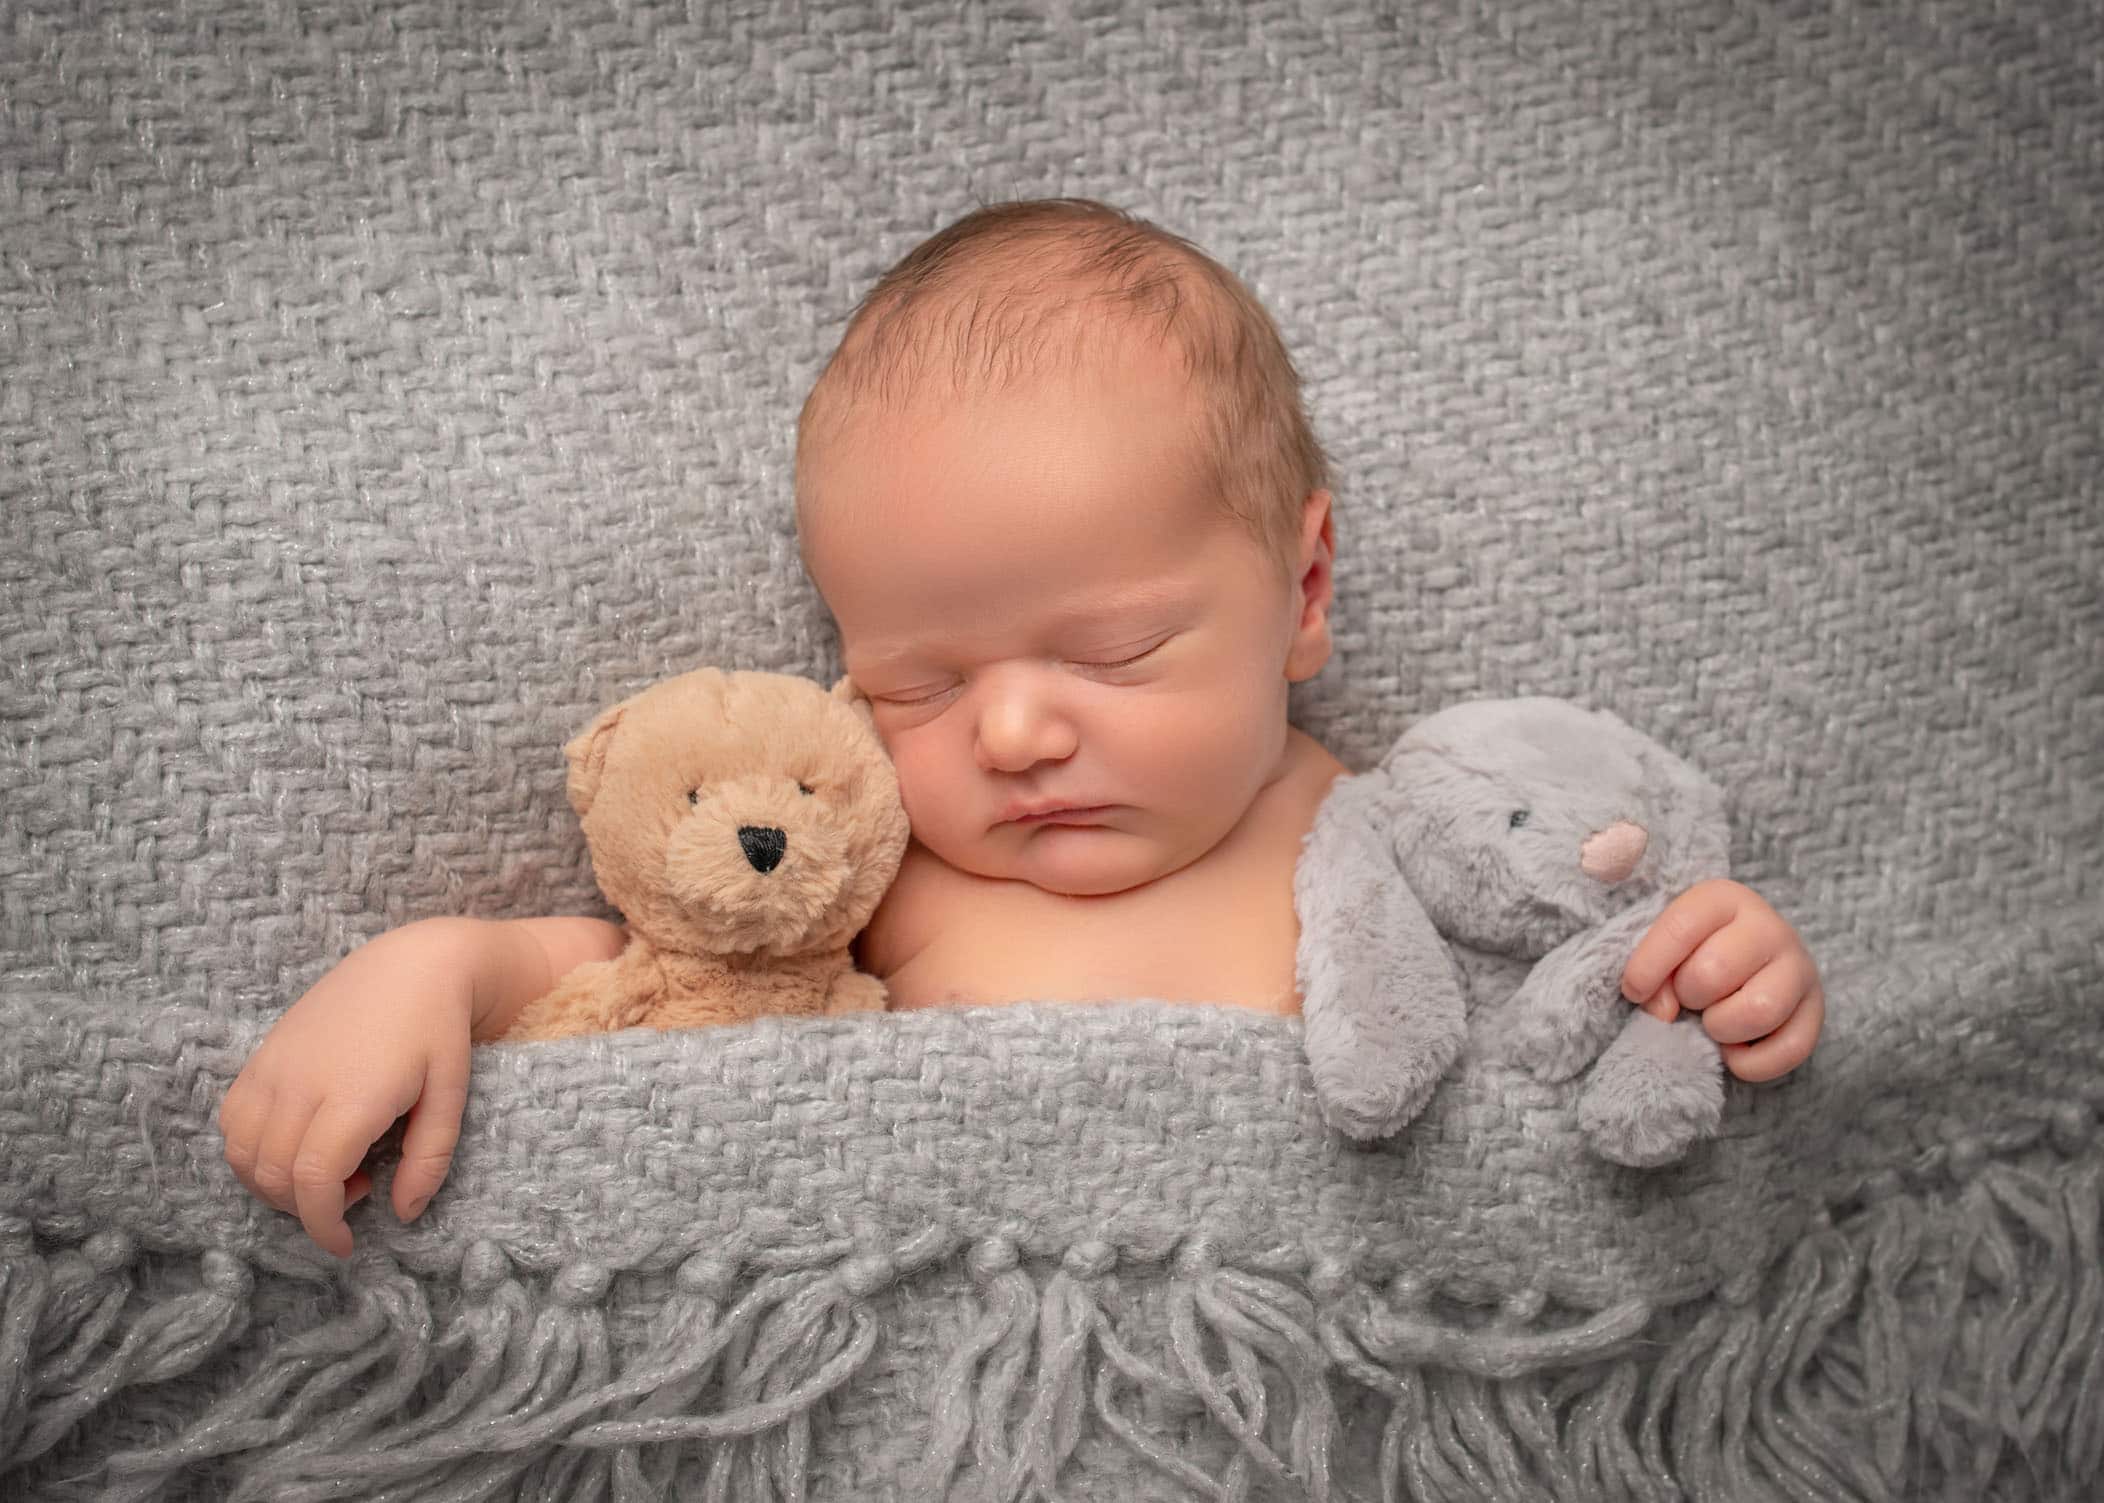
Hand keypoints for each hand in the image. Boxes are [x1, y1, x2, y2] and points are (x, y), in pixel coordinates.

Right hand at [218, 920, 477, 1257]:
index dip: (322, 1224)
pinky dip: (251, 1152)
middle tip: (356, 1191)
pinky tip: (296, 1144)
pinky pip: (232, 1120)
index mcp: (353, 1094)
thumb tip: (402, 1215)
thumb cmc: (438, 1031)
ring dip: (273, 1185)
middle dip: (306, 1208)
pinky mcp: (261, 1056)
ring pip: (242, 1153)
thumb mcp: (451, 1095)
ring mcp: (273, 1066)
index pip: (312, 1180)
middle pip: (273, 1174)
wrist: (411, 965)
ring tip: (329, 1169)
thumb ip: (429, 1159)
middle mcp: (301, 1081)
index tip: (345, 1244)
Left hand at [1619, 879, 1824, 1082]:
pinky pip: (1790, 1048)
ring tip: (1713, 1022)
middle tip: (1689, 998)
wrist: (1746, 960)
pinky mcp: (1816, 1009)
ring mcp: (1799, 967)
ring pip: (1758, 1011)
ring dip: (1721, 1028)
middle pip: (1714, 972)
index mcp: (1723, 898)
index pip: (1680, 928)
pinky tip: (1733, 1052)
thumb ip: (1649, 970)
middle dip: (1689, 996)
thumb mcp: (1664, 946)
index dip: (1648, 967)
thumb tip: (1663, 1010)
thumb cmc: (1692, 952)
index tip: (1634, 991)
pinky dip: (1751, 1063)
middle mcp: (1768, 927)